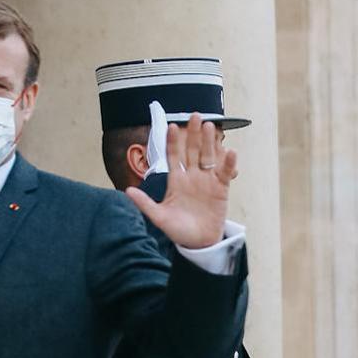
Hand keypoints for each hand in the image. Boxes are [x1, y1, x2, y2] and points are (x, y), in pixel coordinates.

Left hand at [128, 113, 239, 248]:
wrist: (198, 243)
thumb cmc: (178, 229)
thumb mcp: (159, 216)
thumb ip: (145, 203)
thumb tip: (127, 191)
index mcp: (176, 180)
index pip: (173, 156)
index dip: (173, 142)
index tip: (171, 126)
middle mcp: (192, 177)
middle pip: (193, 151)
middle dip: (193, 134)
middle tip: (195, 115)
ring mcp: (207, 181)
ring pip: (208, 157)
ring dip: (209, 142)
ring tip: (209, 126)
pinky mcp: (221, 189)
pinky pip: (224, 173)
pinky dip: (228, 163)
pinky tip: (230, 151)